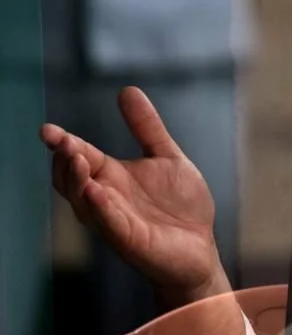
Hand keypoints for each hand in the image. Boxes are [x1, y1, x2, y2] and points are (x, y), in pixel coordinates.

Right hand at [41, 87, 230, 307]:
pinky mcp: (128, 240)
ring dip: (77, 181)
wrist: (201, 245)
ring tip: (77, 159)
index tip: (47, 130)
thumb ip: (147, 127)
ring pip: (83, 202)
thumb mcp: (167, 157)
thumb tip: (127, 90)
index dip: (63, 143)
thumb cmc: (181, 205)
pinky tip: (96, 191)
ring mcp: (114, 220)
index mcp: (111, 176)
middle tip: (64, 142)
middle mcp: (105, 198)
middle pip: (71, 179)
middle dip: (65, 161)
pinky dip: (101, 207)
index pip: (79, 156)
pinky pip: (109, 223)